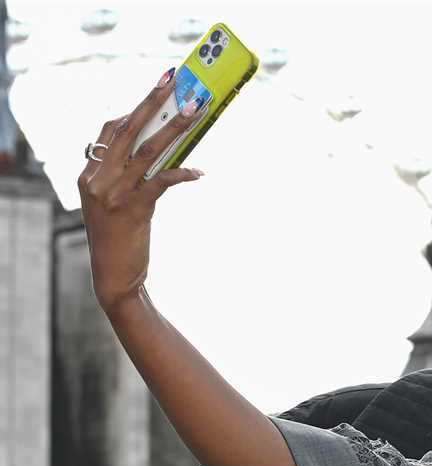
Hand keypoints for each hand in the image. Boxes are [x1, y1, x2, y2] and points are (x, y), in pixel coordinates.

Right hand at [78, 68, 204, 316]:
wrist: (114, 276)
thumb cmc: (121, 239)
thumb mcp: (115, 203)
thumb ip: (126, 177)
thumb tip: (159, 153)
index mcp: (89, 174)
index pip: (109, 131)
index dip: (133, 109)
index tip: (158, 91)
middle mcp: (97, 179)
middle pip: (127, 129)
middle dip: (152, 101)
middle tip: (174, 80)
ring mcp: (113, 194)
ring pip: (148, 150)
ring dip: (175, 127)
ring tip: (196, 110)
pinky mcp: (133, 210)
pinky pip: (161, 182)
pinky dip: (181, 173)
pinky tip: (199, 171)